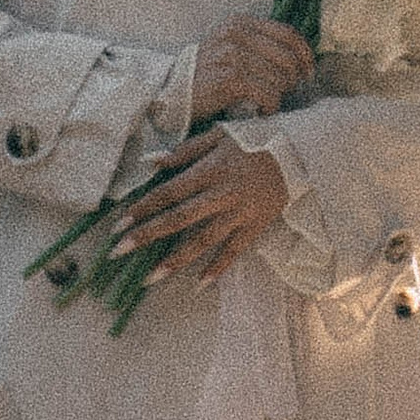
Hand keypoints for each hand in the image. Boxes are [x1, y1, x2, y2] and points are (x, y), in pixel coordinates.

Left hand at [107, 128, 291, 288]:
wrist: (302, 152)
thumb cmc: (256, 139)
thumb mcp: (220, 135)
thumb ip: (186, 150)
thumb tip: (152, 162)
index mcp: (210, 170)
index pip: (169, 192)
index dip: (142, 208)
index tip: (118, 224)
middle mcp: (222, 194)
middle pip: (179, 218)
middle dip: (147, 236)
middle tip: (118, 252)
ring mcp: (240, 212)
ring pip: (203, 240)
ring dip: (175, 260)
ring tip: (150, 279)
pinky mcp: (256, 225)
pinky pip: (235, 250)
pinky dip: (218, 268)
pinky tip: (198, 285)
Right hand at [192, 16, 314, 122]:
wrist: (170, 92)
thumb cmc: (205, 75)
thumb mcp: (229, 49)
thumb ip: (258, 46)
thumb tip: (299, 59)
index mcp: (239, 23)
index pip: (288, 33)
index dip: (305, 54)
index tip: (308, 72)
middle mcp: (235, 34)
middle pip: (287, 56)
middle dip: (294, 79)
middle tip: (288, 92)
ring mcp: (231, 55)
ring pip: (279, 77)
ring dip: (279, 95)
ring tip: (269, 102)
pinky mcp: (229, 78)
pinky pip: (267, 93)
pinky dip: (270, 105)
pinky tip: (263, 110)